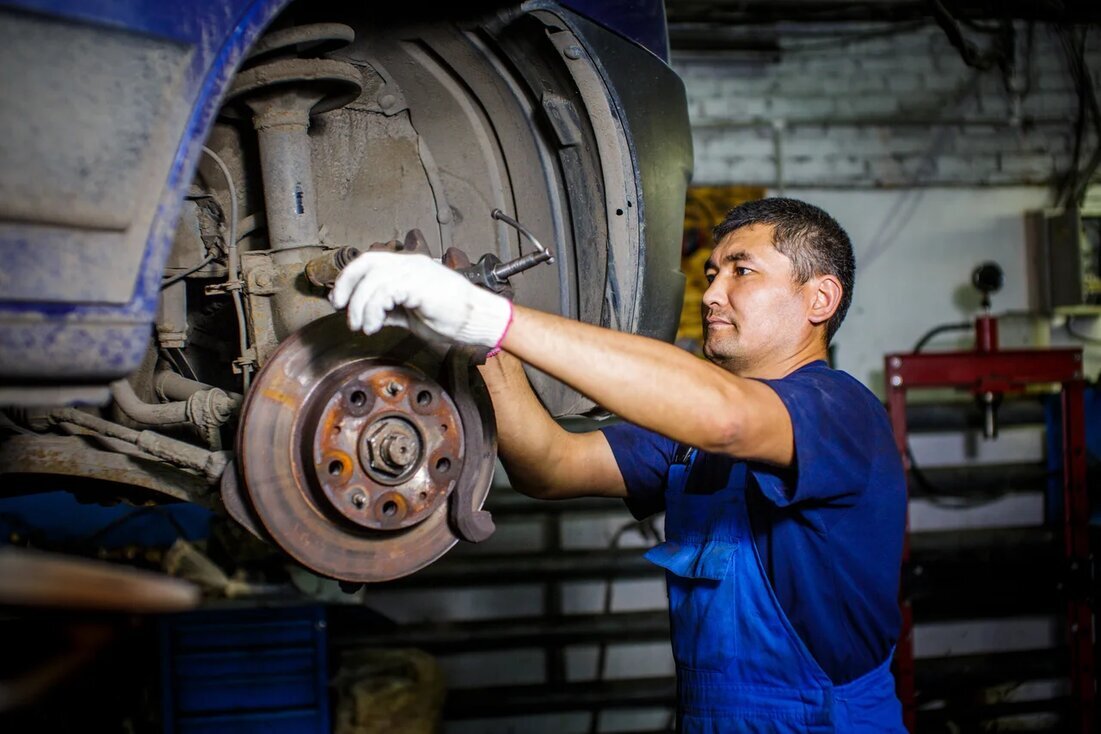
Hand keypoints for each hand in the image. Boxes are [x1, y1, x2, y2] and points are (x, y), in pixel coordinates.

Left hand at [330, 251, 512, 348]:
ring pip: (373, 280)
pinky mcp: (420, 284)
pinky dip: (374, 310)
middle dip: (348, 288)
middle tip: (343, 311)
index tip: (339, 300)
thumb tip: (366, 314)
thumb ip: (389, 309)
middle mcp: (411, 264)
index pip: (369, 261)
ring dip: (361, 307)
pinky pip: (385, 292)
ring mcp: (416, 272)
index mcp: (409, 266)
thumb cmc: (453, 318)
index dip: (349, 278)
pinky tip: (375, 325)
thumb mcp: (411, 314)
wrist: (479, 320)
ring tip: (365, 326)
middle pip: (366, 263)